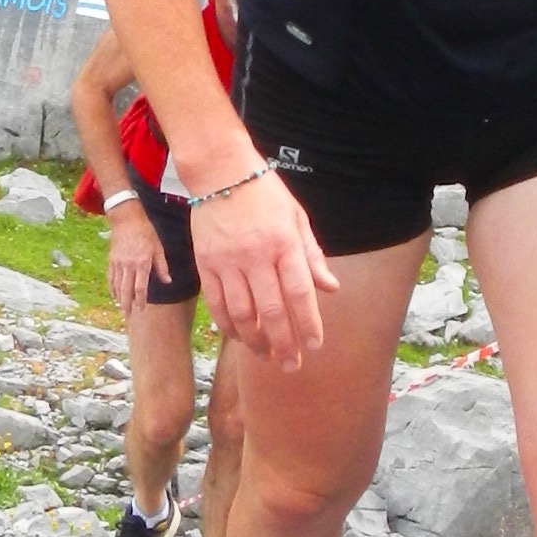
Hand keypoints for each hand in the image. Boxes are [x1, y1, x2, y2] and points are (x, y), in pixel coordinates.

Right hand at [105, 199, 163, 318]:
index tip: (142, 309)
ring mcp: (118, 263)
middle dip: (127, 304)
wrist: (127, 219)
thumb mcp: (158, 248)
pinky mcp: (112, 259)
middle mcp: (129, 265)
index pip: (140, 287)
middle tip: (128, 314)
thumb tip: (168, 282)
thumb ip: (162, 267)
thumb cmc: (146, 232)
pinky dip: (112, 287)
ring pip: (117, 285)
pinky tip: (114, 294)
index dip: (141, 300)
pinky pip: (110, 277)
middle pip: (126, 290)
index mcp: (142, 263)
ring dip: (119, 298)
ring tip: (121, 307)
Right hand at [189, 160, 336, 368]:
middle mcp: (256, 255)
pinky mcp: (206, 264)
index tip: (315, 345)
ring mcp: (228, 261)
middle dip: (284, 343)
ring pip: (242, 314)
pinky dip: (229, 326)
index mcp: (284, 243)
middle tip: (292, 365)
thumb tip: (331, 288)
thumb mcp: (296, 217)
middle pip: (272, 311)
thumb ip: (312, 256)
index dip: (309, 323)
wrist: (219, 171)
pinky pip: (217, 304)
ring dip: (256, 341)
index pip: (300, 292)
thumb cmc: (264, 193)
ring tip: (267, 356)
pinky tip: (240, 338)